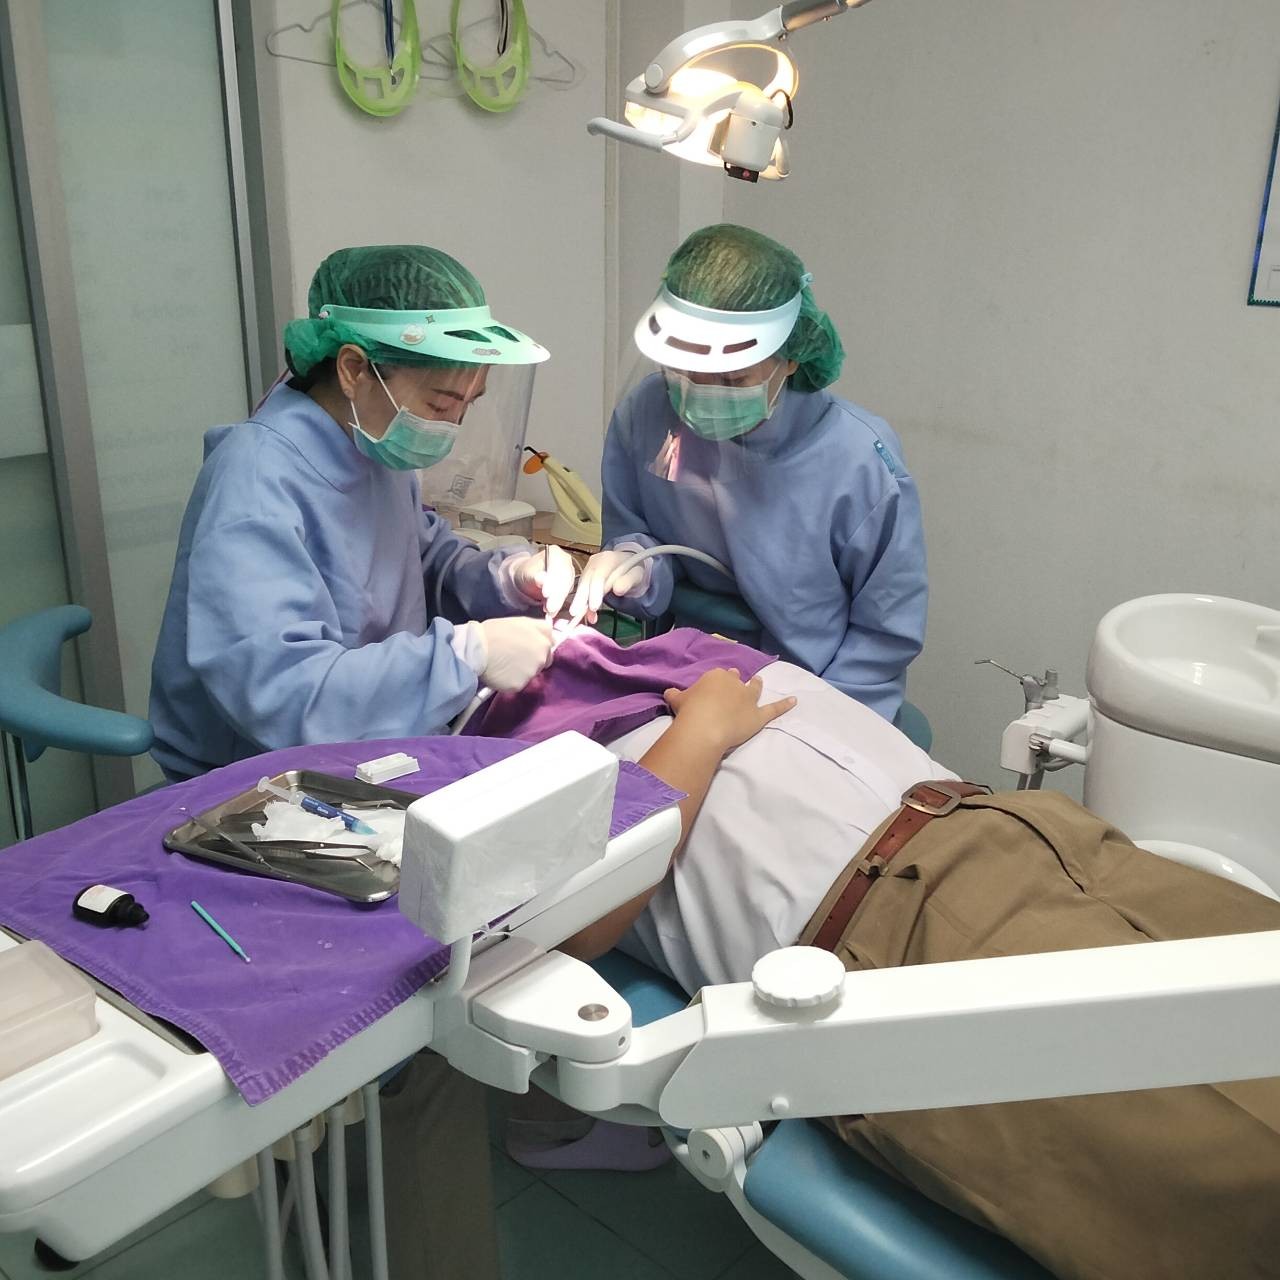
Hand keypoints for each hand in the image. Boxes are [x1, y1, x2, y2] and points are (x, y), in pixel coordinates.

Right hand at [477, 617, 554, 691]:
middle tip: (513, 657)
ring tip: (504, 664)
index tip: (527, 647)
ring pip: (531, 674)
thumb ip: (537, 629)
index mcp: (543, 637)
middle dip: (532, 660)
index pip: (549, 645)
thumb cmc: (494, 631)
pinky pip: (518, 684)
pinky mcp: (520, 685)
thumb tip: (548, 638)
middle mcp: (542, 655)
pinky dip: (511, 681)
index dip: (538, 646)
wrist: (475, 649)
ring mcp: (532, 672)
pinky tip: (500, 673)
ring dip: (522, 671)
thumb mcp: (520, 622)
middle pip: (543, 661)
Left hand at [512, 546, 575, 617]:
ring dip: (558, 602)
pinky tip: (551, 612)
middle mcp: (566, 562)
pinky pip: (567, 596)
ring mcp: (570, 574)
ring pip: (568, 589)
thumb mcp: (527, 574)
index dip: (553, 581)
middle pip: (565, 579)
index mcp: (556, 553)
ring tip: (549, 612)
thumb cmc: (526, 573)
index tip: (545, 594)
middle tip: (549, 608)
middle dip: (557, 595)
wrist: (527, 579)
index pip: (558, 567)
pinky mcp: (569, 586)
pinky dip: (559, 605)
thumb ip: (535, 576)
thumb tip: (542, 580)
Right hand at [568, 549, 646, 622]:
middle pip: (586, 581)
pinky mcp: (586, 576)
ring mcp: (589, 568)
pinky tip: (589, 615)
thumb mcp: (636, 575)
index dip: (595, 591)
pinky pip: (583, 590)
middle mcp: (595, 562)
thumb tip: (617, 589)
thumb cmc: (633, 571)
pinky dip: (584, 604)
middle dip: (582, 598)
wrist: (629, 565)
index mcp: (608, 559)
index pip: (598, 576)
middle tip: (577, 614)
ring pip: (582, 586)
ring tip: (584, 617)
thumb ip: (628, 581)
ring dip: (581, 603)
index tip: (594, 607)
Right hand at [663, 668, 795, 754]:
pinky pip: (774, 709)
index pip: (719, 675)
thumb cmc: (689, 711)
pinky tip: (794, 701)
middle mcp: (734, 684)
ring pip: (755, 688)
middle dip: (736, 680)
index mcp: (715, 677)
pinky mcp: (758, 716)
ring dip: (757, 685)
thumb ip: (675, 694)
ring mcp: (748, 699)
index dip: (718, 681)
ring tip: (760, 681)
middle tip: (736, 681)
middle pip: (737, 679)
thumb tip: (670, 692)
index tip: (716, 686)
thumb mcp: (676, 700)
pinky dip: (785, 705)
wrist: (704, 727)